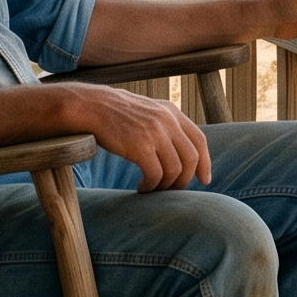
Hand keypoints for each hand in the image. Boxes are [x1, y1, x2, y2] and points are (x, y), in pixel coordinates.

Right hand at [63, 84, 209, 190]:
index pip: (199, 140)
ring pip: (175, 170)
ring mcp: (155, 133)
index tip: (205, 179)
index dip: (205, 162)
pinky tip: (142, 188)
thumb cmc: (116, 114)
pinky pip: (156, 175)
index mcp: (172, 112)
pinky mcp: (140, 146)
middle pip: (191, 158)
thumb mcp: (148, 111)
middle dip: (185, 180)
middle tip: (172, 190)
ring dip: (166, 186)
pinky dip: (151, 186)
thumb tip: (181, 152)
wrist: (91, 106)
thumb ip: (166, 125)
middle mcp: (167, 121)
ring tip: (153, 189)